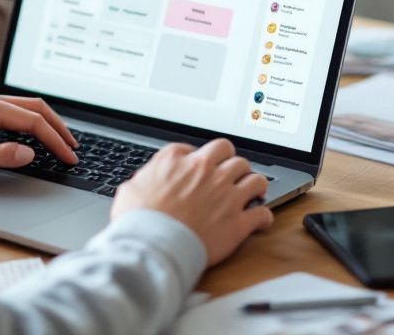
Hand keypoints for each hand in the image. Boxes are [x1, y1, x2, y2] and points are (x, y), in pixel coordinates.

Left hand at [0, 89, 79, 176]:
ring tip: (56, 140)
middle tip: (73, 146)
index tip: (70, 157)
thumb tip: (30, 154)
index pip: (33, 122)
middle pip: (33, 107)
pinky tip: (26, 134)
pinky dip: (25, 120)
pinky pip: (7, 109)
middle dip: (57, 127)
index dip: (56, 141)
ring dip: (42, 122)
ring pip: (20, 106)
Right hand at [111, 138, 272, 265]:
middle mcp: (206, 172)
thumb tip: (147, 178)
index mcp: (179, 160)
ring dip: (254, 184)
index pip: (199, 147)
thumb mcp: (131, 187)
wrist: (154, 245)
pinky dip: (263, 217)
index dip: (201, 158)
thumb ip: (147, 177)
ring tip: (252, 192)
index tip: (201, 167)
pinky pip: (262, 213)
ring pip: (255, 178)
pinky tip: (259, 220)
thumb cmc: (139, 220)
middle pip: (232, 155)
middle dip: (232, 164)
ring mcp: (226, 195)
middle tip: (230, 175)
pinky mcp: (238, 222)